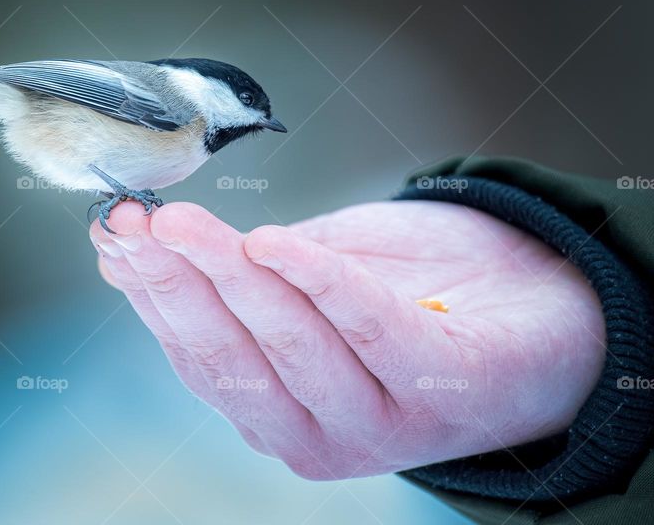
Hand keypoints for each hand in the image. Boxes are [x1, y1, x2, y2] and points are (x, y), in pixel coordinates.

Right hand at [89, 200, 604, 478]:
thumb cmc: (413, 292)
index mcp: (278, 411)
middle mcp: (318, 433)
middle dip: (176, 282)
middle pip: (232, 356)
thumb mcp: (309, 279)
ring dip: (230, 275)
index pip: (198, 356)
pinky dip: (318, 281)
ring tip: (184, 221)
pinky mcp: (443, 387)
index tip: (112, 234)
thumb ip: (239, 275)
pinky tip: (273, 242)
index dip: (150, 294)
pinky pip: (369, 328)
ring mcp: (380, 420)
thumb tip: (141, 246)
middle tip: (134, 220)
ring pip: (290, 342)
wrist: (541, 306)